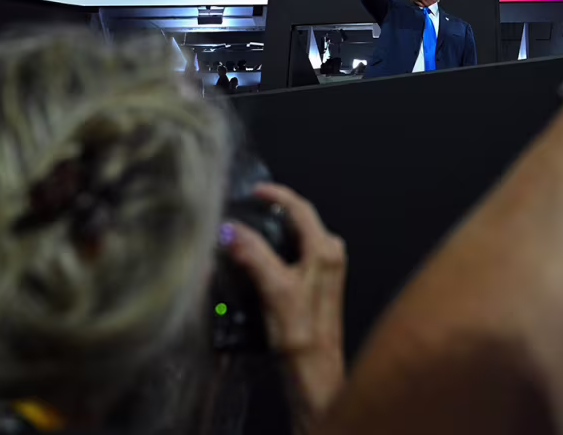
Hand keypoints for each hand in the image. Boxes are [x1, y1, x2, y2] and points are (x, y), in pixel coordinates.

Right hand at [224, 183, 346, 421]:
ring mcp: (326, 270)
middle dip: (272, 212)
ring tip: (246, 233)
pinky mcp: (317, 285)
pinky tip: (257, 260)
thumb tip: (232, 230)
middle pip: (300, 220)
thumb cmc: (301, 336)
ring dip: (273, 232)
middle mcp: (330, 255)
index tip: (253, 190)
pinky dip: (275, 250)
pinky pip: (295, 254)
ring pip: (296, 238)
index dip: (276, 194)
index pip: (301, 207)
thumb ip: (253, 255)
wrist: (315, 372)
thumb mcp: (274, 289)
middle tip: (245, 210)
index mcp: (325, 250)